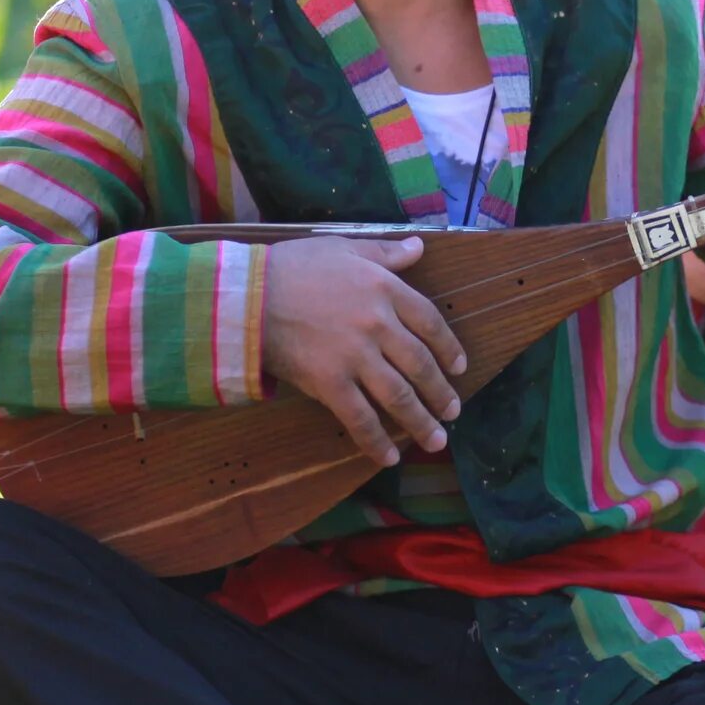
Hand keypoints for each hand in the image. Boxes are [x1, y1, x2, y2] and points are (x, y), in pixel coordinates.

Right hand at [261, 234, 468, 467]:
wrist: (245, 295)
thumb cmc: (292, 267)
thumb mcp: (343, 247)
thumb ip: (385, 252)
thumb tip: (419, 246)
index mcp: (385, 289)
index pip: (431, 322)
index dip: (449, 348)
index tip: (459, 367)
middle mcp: (378, 325)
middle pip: (420, 365)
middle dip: (441, 393)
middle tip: (454, 412)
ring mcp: (355, 356)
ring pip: (398, 396)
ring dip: (421, 422)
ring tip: (437, 440)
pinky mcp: (329, 383)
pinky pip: (360, 419)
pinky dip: (377, 442)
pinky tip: (390, 457)